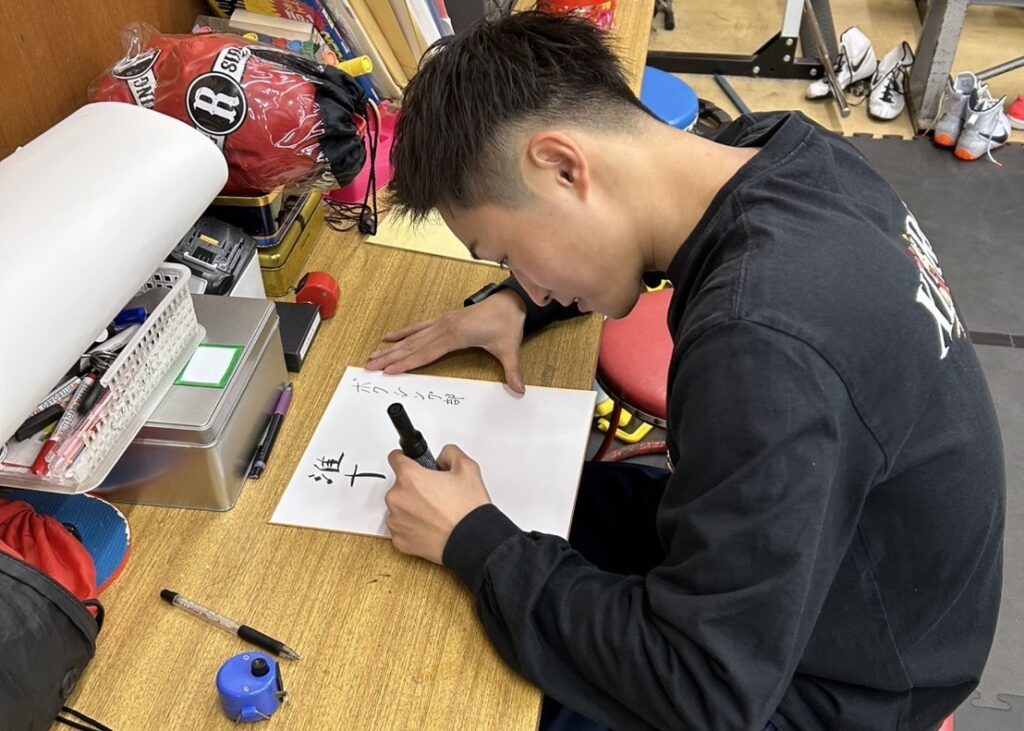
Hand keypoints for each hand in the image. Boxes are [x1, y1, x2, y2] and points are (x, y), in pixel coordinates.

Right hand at [366, 289, 528, 393]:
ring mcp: (442, 322)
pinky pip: (419, 327)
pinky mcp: (444, 320)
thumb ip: (512, 370)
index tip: (390, 371)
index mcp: (456, 335)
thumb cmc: (507, 322)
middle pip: (412, 346)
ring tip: (374, 355)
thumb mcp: (510, 348)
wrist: (510, 301)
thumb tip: (518, 389)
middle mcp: (445, 327)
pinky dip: (404, 332)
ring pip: (412, 337)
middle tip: (371, 366)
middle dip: (390, 358)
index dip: (407, 363)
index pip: (426, 353)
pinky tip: (390, 337)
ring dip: (392, 347)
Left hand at [385, 445, 490, 564]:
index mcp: (410, 477)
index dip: (405, 458)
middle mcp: (397, 498)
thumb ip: (450, 453)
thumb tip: (441, 458)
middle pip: (399, 485)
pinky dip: (412, 526)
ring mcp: (396, 520)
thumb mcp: (467, 468)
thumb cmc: (468, 510)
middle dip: (414, 487)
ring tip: (435, 513)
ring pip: (399, 507)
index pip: (395, 458)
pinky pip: (401, 527)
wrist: (472, 541)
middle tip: (435, 494)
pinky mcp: (398, 540)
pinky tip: (430, 526)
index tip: (411, 463)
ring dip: (411, 507)